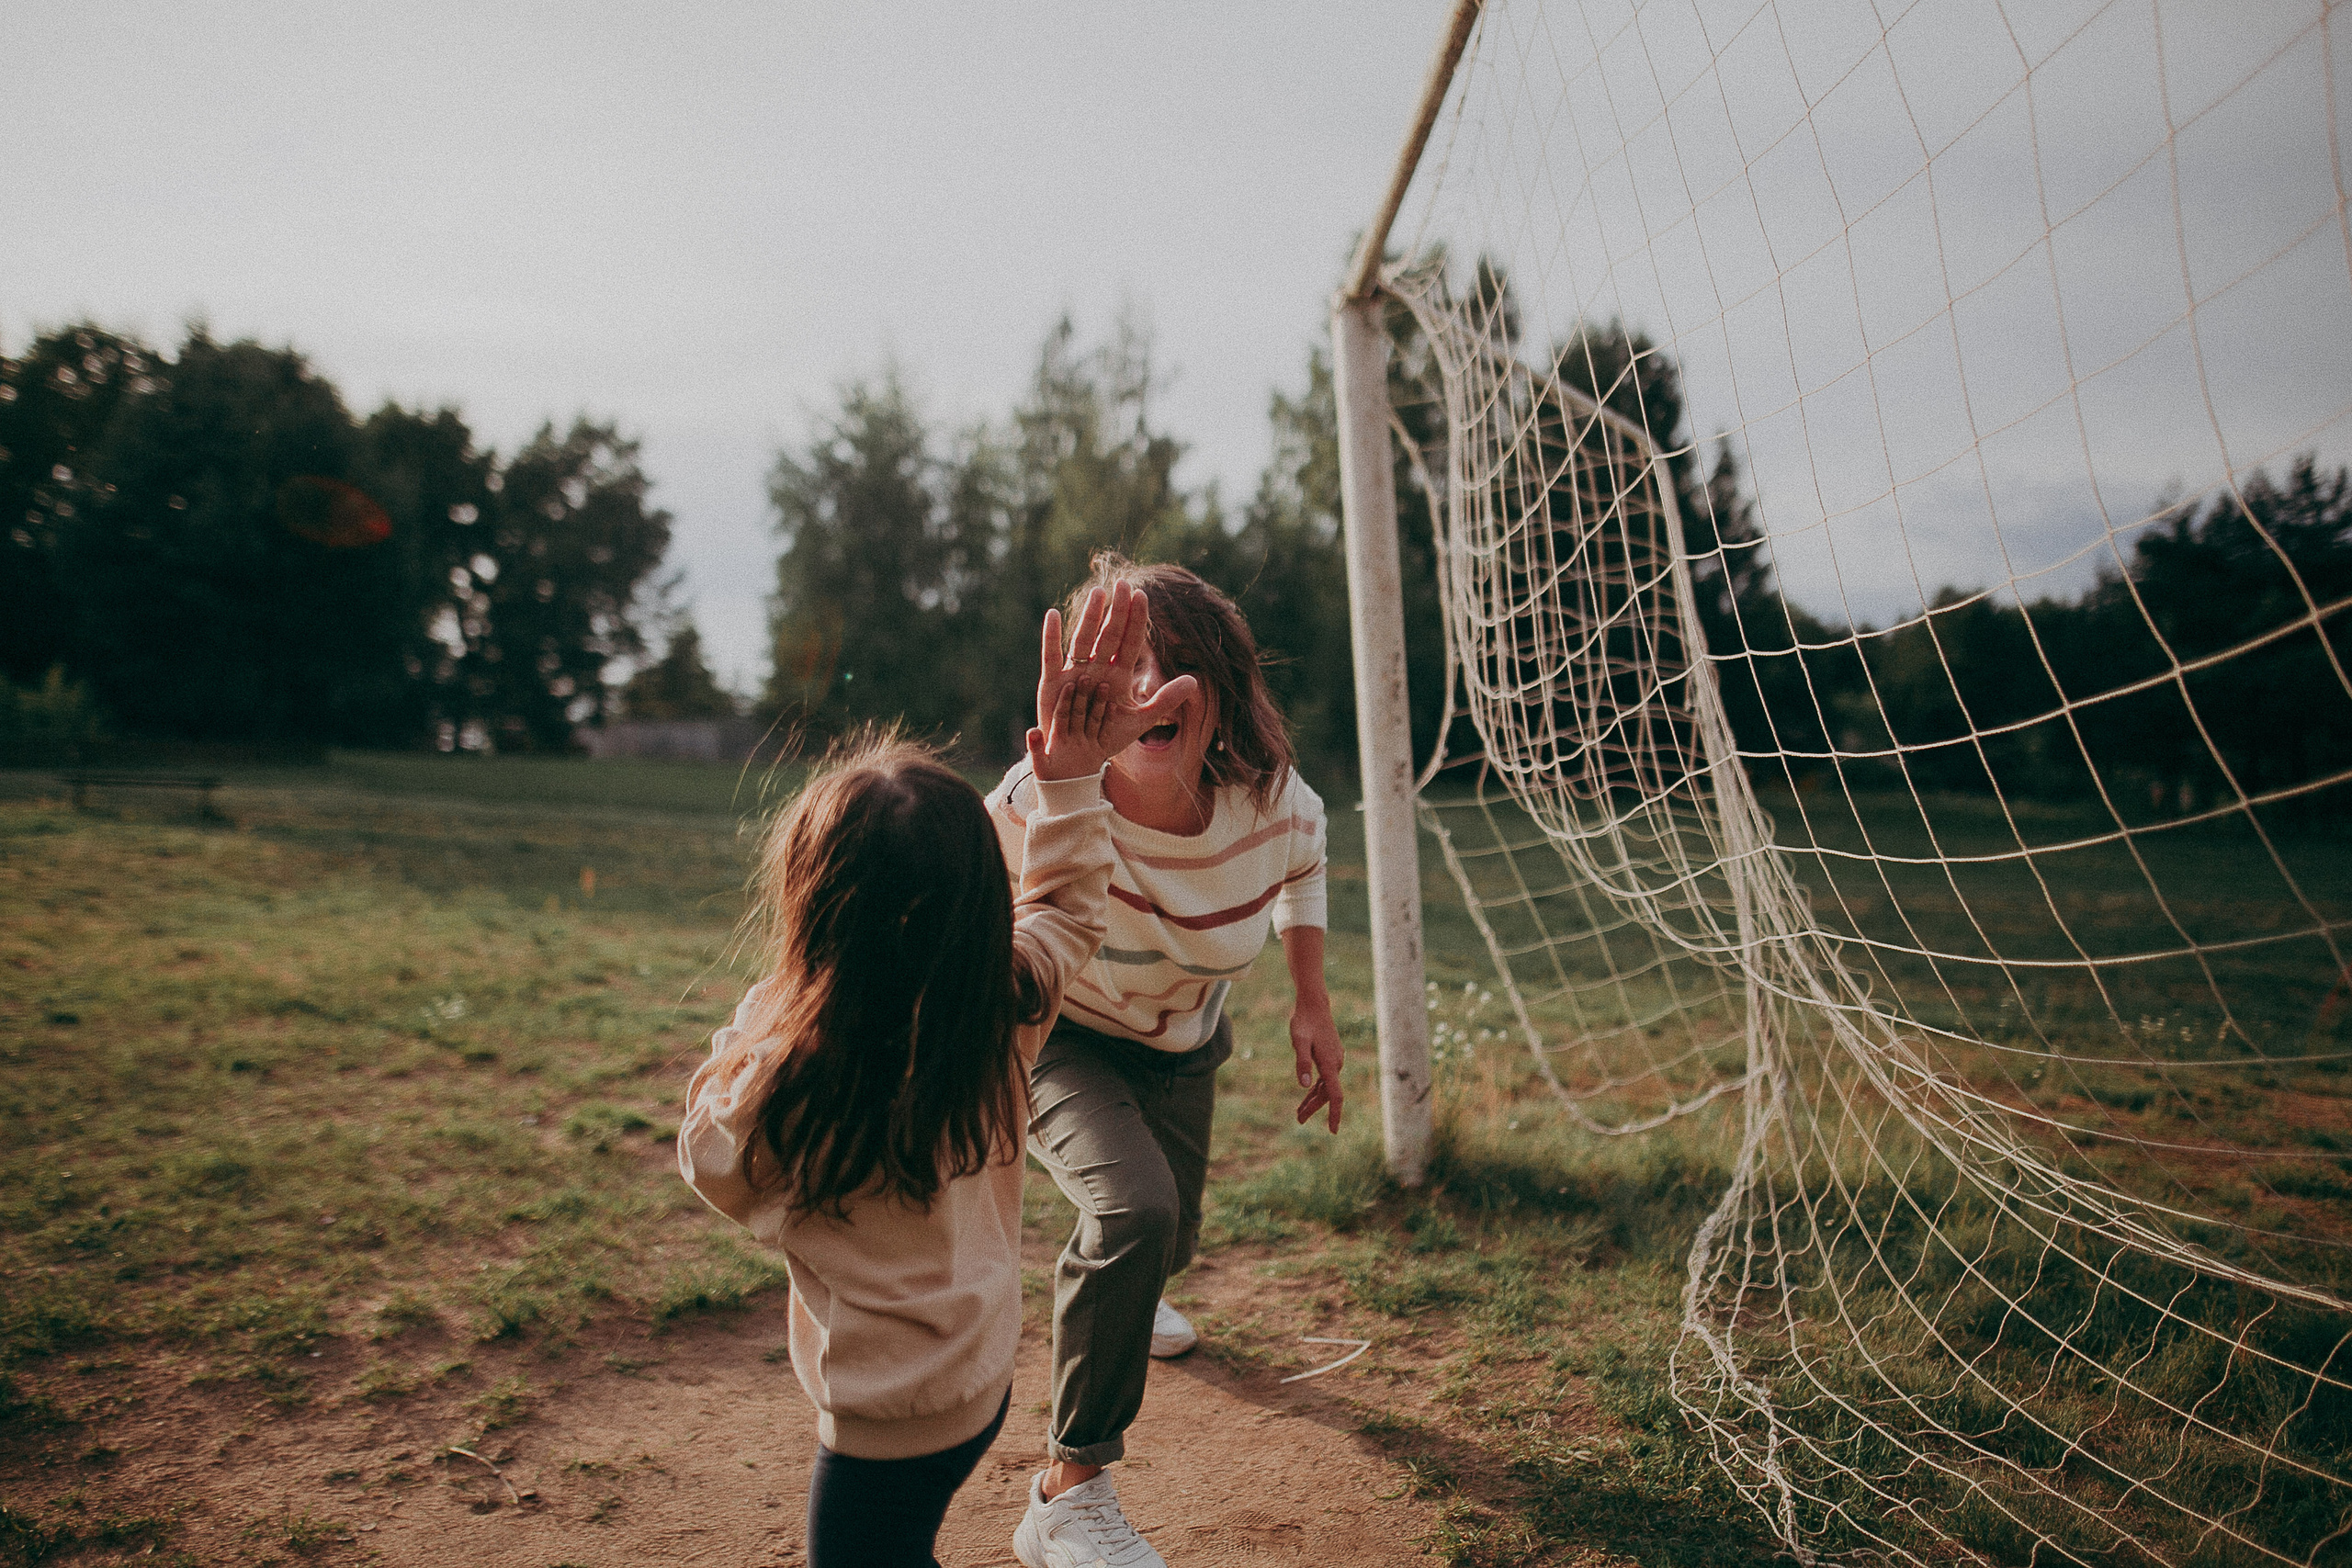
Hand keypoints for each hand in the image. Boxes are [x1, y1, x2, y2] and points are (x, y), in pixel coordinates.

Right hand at [1026, 582, 1199, 781]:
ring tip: (1098, 594)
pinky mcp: (1052, 683)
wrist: (1078, 758)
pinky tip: (1052, 615)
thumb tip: (1195, 680)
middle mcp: (1097, 668)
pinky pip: (1052, 656)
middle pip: (1109, 634)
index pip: (1130, 642)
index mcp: (1118, 675)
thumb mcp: (1140, 720)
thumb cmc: (1107, 737)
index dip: (1136, 620)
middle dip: (1117, 610)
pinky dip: (1051, 637)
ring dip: (1091, 617)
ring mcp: (1074, 673)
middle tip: (1123, 584)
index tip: (1142, 595)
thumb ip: (1165, 700)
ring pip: (1084, 639)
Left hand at [1291, 995, 1343, 1132]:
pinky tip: (1306, 1093)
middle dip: (1314, 1108)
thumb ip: (1302, 1062)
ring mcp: (1335, 1059)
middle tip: (1299, 1120)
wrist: (1314, 1005)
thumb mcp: (1298, 1041)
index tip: (1333, 1130)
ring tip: (1299, 1113)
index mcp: (1329, 1064)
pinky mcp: (1330, 1056)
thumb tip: (1304, 1085)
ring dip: (1313, 1100)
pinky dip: (1315, 1088)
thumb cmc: (1304, 1022)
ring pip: (1325, 1086)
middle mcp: (1336, 1063)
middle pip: (1327, 1093)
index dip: (1334, 1114)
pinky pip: (1325, 1078)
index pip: (1335, 1095)